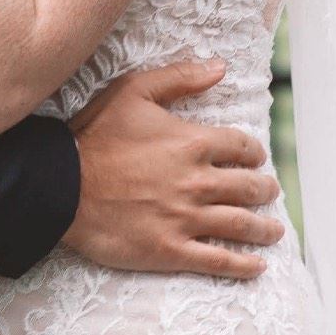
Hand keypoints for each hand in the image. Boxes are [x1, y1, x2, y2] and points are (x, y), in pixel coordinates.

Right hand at [63, 58, 284, 276]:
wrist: (61, 186)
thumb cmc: (94, 136)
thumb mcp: (132, 91)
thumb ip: (179, 78)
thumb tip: (219, 68)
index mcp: (192, 143)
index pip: (241, 147)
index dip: (253, 153)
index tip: (255, 159)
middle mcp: (197, 182)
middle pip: (248, 188)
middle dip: (265, 190)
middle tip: (270, 193)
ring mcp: (186, 219)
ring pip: (240, 225)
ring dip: (264, 229)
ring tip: (274, 231)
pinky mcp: (171, 249)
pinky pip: (218, 260)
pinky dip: (243, 265)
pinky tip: (258, 266)